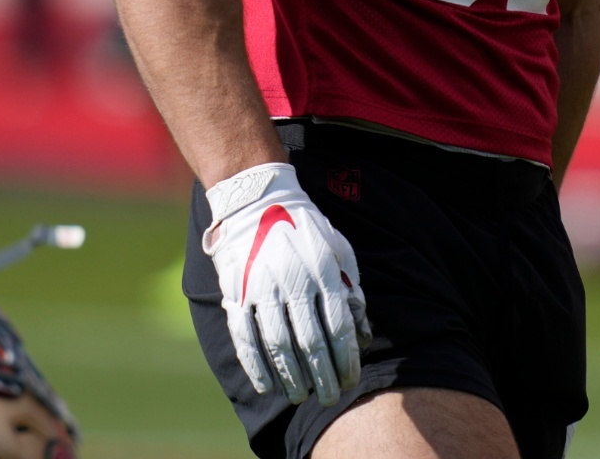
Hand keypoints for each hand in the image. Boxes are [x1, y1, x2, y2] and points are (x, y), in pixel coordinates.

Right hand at [201, 162, 371, 405]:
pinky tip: (268, 385)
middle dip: (322, 376)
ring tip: (301, 396)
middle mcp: (293, 282)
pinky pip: (246, 337)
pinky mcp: (237, 294)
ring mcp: (262, 289)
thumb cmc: (305, 229)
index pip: (338, 326)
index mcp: (323, 271)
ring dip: (291, 377)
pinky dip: (257, 365)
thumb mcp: (339, 250)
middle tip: (330, 398)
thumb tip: (362, 335)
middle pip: (310, 342)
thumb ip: (352, 292)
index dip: (345, 359)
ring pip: (278, 345)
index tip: (350, 381)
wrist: (255, 200)